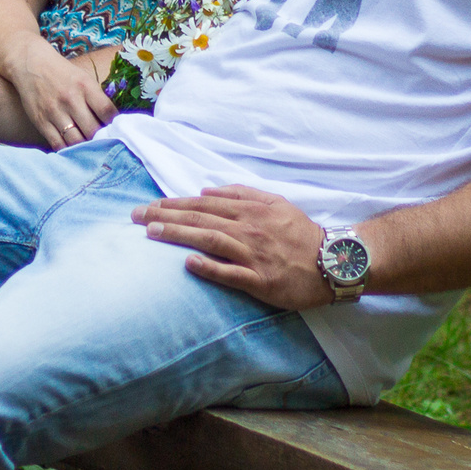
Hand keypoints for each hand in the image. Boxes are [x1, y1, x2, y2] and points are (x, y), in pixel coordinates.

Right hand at [1, 38, 118, 150]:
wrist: (31, 64)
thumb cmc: (63, 74)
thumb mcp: (84, 79)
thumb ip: (96, 99)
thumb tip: (111, 124)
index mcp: (85, 86)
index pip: (107, 111)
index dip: (114, 125)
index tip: (115, 130)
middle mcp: (70, 99)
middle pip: (92, 130)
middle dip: (100, 140)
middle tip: (103, 143)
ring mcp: (54, 112)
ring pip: (75, 141)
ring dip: (85, 148)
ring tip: (90, 148)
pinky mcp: (40, 121)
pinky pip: (57, 144)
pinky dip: (67, 150)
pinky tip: (73, 150)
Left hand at [132, 185, 332, 309]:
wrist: (334, 262)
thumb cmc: (302, 234)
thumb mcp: (276, 203)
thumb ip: (242, 193)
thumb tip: (206, 189)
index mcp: (251, 210)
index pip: (204, 204)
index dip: (174, 204)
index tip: (148, 205)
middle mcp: (249, 229)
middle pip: (201, 220)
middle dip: (165, 216)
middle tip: (136, 216)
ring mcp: (254, 255)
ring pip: (210, 241)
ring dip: (180, 235)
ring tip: (152, 233)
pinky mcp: (260, 280)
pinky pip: (231, 273)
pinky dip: (209, 267)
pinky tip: (188, 263)